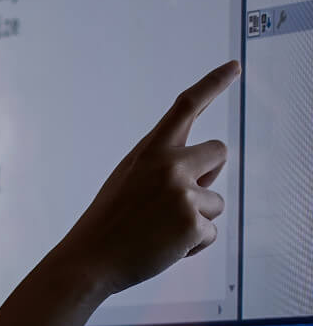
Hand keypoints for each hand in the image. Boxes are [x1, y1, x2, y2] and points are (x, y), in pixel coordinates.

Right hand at [58, 60, 239, 296]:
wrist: (90, 259)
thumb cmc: (109, 221)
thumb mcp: (128, 178)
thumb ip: (163, 165)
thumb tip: (206, 172)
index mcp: (150, 150)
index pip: (186, 106)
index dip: (213, 83)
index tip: (235, 66)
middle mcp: (170, 164)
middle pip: (219, 151)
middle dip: (208, 174)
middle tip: (178, 198)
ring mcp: (183, 193)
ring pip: (215, 200)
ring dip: (196, 217)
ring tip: (160, 230)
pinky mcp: (193, 223)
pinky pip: (209, 232)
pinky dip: (192, 245)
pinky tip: (164, 247)